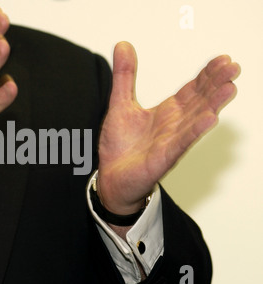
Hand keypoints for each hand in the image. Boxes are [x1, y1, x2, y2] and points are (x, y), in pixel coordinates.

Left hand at [97, 42, 239, 214]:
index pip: (192, 90)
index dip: (207, 75)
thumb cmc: (119, 146)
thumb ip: (124, 76)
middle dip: (215, 84)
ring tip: (229, 87)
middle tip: (233, 67)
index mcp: (167, 112)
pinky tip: (210, 118)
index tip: (222, 59)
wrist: (111, 177)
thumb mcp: (119, 104)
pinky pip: (181, 142)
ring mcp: (171, 142)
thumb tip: (123, 46)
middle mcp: (173, 125)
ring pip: (195, 120)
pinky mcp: (163, 158)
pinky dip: (195, 130)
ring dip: (212, 104)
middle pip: (199, 101)